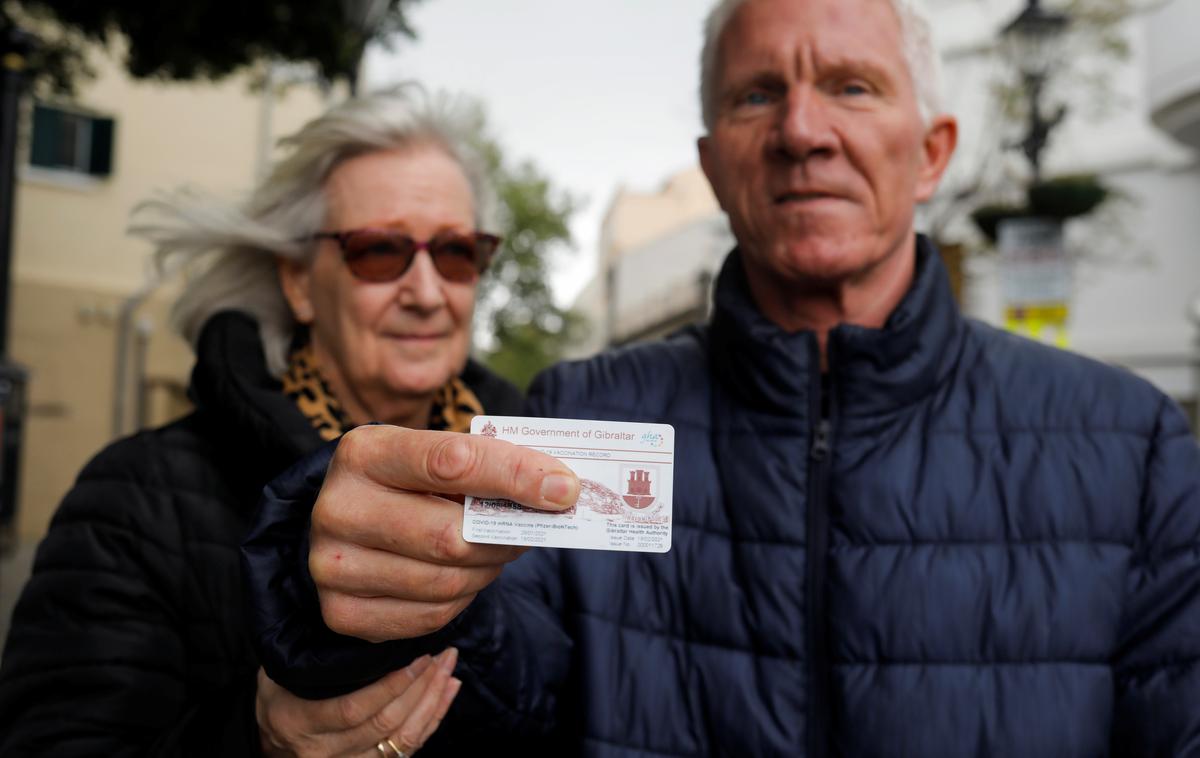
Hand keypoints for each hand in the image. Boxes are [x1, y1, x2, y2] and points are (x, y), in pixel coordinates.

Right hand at [256, 647, 460, 756]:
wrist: (269, 737)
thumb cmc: (279, 693)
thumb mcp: (281, 671)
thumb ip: (314, 655)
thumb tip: (355, 619)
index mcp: (300, 721)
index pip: (353, 709)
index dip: (390, 686)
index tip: (418, 657)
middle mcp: (323, 750)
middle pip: (384, 724)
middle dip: (421, 688)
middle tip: (442, 655)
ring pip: (402, 740)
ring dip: (433, 702)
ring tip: (449, 669)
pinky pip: (408, 748)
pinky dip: (433, 719)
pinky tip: (448, 691)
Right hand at [310, 424, 579, 641]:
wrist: (345, 524)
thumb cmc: (405, 484)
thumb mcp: (432, 457)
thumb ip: (486, 466)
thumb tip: (559, 491)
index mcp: (364, 453)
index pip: (452, 463)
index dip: (515, 476)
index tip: (564, 488)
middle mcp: (338, 508)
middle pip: (450, 537)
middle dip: (505, 536)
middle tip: (533, 528)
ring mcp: (332, 566)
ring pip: (446, 582)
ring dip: (488, 569)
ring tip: (495, 551)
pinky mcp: (341, 613)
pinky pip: (430, 617)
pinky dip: (461, 599)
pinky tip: (462, 576)